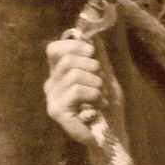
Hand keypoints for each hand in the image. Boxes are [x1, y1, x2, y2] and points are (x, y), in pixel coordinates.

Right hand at [44, 33, 123, 151]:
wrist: (112, 133)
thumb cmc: (107, 106)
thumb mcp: (105, 75)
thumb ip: (98, 56)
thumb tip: (92, 32)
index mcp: (59, 73)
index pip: (54, 49)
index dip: (73, 46)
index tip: (92, 52)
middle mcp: (51, 84)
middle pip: (66, 59)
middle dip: (92, 66)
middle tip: (101, 82)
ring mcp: (52, 99)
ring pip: (74, 74)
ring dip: (96, 84)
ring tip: (102, 97)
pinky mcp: (57, 111)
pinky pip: (76, 90)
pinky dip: (94, 95)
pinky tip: (99, 106)